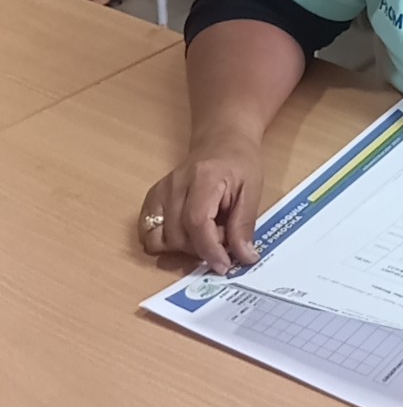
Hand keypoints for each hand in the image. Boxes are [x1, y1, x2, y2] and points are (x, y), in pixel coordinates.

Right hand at [137, 137, 263, 274]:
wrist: (221, 140)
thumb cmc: (239, 162)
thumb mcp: (252, 190)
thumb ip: (244, 225)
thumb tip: (244, 258)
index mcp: (203, 178)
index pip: (196, 222)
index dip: (209, 249)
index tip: (224, 266)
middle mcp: (175, 184)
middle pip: (177, 235)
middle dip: (201, 249)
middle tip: (222, 238)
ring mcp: (160, 191)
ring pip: (158, 238)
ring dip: (182, 248)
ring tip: (204, 235)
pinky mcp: (152, 198)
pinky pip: (147, 232)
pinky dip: (164, 242)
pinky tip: (186, 234)